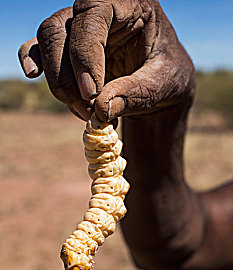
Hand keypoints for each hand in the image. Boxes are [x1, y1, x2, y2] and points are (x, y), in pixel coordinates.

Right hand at [18, 0, 194, 121]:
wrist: (159, 85)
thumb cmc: (166, 77)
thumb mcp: (163, 84)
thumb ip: (136, 94)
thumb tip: (101, 110)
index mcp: (129, 4)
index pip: (92, 15)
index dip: (85, 55)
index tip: (92, 94)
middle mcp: (98, 10)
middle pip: (60, 30)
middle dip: (68, 77)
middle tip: (89, 110)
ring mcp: (79, 28)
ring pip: (47, 42)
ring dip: (59, 83)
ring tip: (84, 112)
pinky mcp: (68, 49)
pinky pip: (39, 47)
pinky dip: (33, 60)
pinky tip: (33, 74)